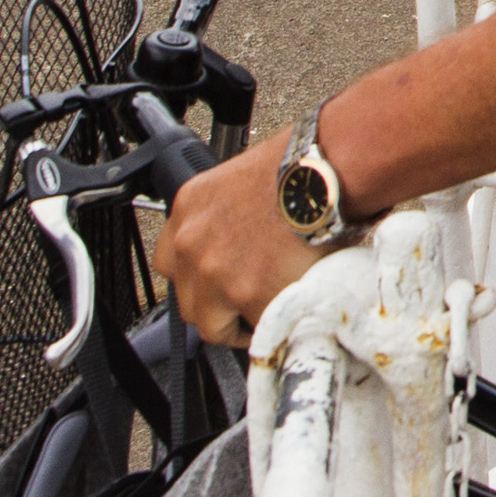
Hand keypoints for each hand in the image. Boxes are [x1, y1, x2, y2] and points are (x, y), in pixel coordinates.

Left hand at [149, 142, 323, 350]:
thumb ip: (230, 211)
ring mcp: (214, 273)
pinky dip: (269, 326)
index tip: (212, 282)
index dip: (195, 276)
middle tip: (243, 303)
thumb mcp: (244, 179)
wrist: (324, 175)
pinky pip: (252, 329)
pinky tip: (286, 315)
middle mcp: (191, 243)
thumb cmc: (300, 167)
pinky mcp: (245, 296)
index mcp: (191, 208)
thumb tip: (244, 233)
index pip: (171, 258)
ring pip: (211, 325)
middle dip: (215, 306)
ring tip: (264, 318)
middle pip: (186, 297)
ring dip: (236, 326)